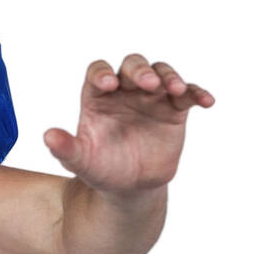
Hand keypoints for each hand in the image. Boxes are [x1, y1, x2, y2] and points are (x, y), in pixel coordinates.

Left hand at [44, 54, 214, 193]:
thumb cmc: (101, 169)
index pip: (98, 73)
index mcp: (97, 97)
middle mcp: (125, 91)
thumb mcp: (80, 162)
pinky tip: (206, 101)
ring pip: (162, 73)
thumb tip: (48, 137)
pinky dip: (197, 93)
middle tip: (148, 84)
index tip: (108, 85)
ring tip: (176, 89)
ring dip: (170, 76)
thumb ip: (65, 149)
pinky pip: (188, 94)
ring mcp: (151, 97)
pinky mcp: (174, 109)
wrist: (129, 187)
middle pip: (132, 66)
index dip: (102, 74)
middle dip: (140, 70)